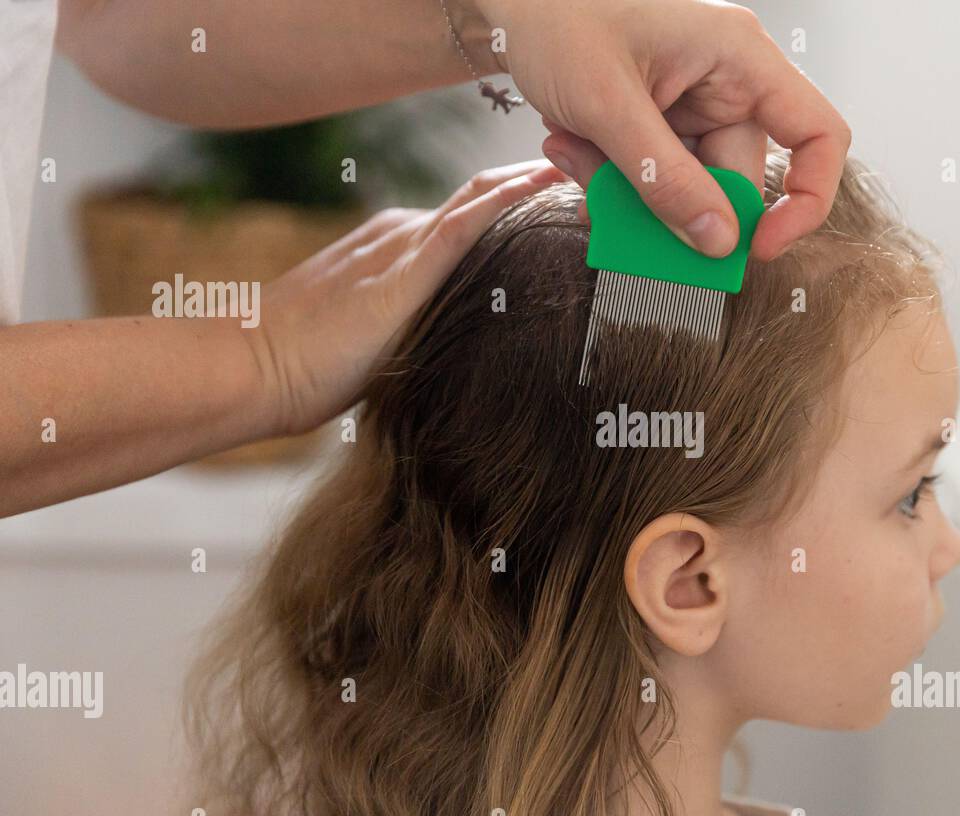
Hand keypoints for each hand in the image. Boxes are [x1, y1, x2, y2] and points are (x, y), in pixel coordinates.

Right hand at [251, 159, 566, 436]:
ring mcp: (400, 246)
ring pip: (480, 203)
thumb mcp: (374, 349)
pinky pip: (464, 223)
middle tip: (589, 193)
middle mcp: (399, 235)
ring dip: (532, 191)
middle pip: (481, 206)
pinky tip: (542, 187)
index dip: (514, 218)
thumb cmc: (305, 373)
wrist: (256, 369)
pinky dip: (506, 202)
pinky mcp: (402, 269)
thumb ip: (417, 338)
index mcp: (393, 251)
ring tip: (586, 183)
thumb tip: (461, 362)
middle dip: (535, 197)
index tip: (560, 222)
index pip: (466, 225)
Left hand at [474, 0, 850, 260]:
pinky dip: (615, 180)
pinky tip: (572, 150)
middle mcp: (728, 82)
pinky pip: (657, 177)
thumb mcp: (609, 106)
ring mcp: (694, 104)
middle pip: (735, 180)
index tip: (759, 249)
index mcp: (740, 58)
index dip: (806, 200)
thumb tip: (718, 243)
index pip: (819, 135)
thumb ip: (665, 180)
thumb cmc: (558, 18)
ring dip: (630, 193)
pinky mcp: (662, 122)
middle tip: (611, 208)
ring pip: (688, 188)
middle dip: (674, 206)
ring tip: (573, 154)